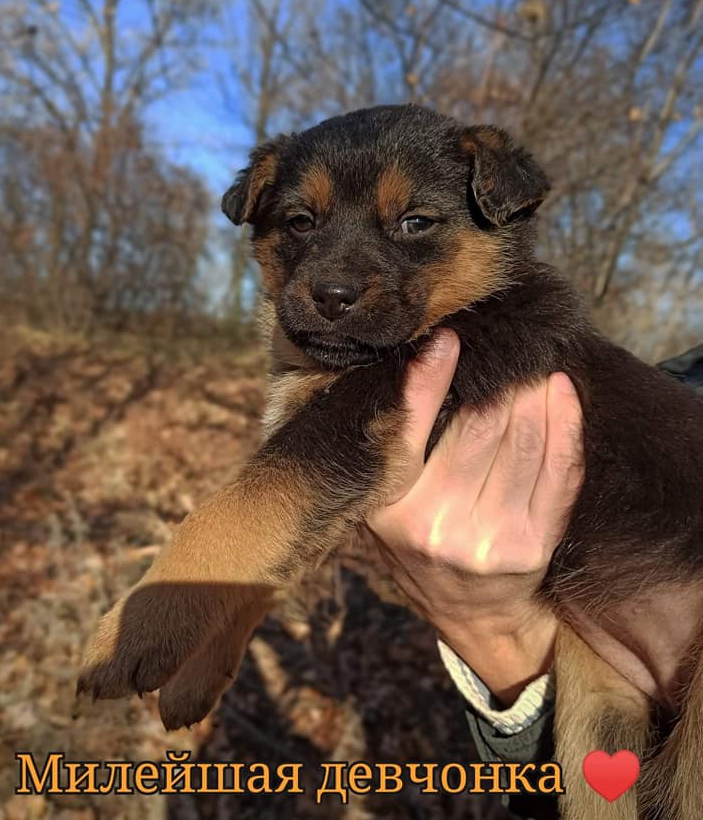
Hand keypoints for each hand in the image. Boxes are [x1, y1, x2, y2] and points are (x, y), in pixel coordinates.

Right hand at [365, 329, 583, 704]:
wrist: (468, 612)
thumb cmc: (420, 540)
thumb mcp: (385, 500)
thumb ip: (394, 446)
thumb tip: (420, 362)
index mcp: (391, 509)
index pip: (409, 429)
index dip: (428, 378)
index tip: (448, 339)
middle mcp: (437, 525)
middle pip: (479, 428)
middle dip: (499, 382)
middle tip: (507, 354)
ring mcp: (490, 538)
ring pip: (524, 442)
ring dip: (534, 395)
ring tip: (533, 369)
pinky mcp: (534, 544)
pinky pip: (559, 470)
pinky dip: (565, 424)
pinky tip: (561, 395)